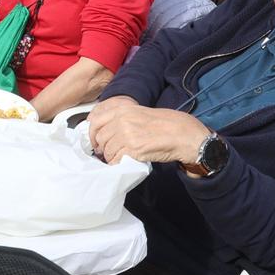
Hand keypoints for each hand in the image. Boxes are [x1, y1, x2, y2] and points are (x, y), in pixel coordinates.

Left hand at [87, 95, 210, 166]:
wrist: (182, 134)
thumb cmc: (166, 123)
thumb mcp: (140, 113)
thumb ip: (122, 119)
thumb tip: (107, 131)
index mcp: (123, 110)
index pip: (95, 122)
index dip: (92, 135)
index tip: (95, 142)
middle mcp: (122, 121)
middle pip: (100, 138)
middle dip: (103, 148)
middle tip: (108, 153)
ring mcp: (127, 135)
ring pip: (107, 151)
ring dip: (111, 157)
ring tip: (121, 157)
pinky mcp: (133, 150)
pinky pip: (116, 161)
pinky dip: (118, 164)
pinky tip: (125, 162)